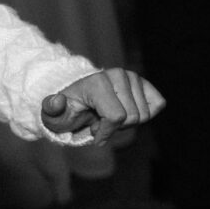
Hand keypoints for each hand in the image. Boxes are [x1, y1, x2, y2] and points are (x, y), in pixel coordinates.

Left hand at [41, 68, 163, 142]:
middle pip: (132, 118)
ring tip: (109, 116)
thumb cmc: (67, 111)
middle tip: (99, 122)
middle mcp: (120, 75)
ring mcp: (134, 77)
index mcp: (98, 82)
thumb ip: (51, 109)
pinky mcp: (145, 83)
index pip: (116, 117)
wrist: (78, 99)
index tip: (92, 132)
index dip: (106, 132)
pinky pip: (158, 104)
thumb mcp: (53, 115)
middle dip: (116, 127)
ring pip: (145, 115)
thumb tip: (57, 101)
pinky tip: (125, 112)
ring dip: (127, 123)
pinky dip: (143, 114)